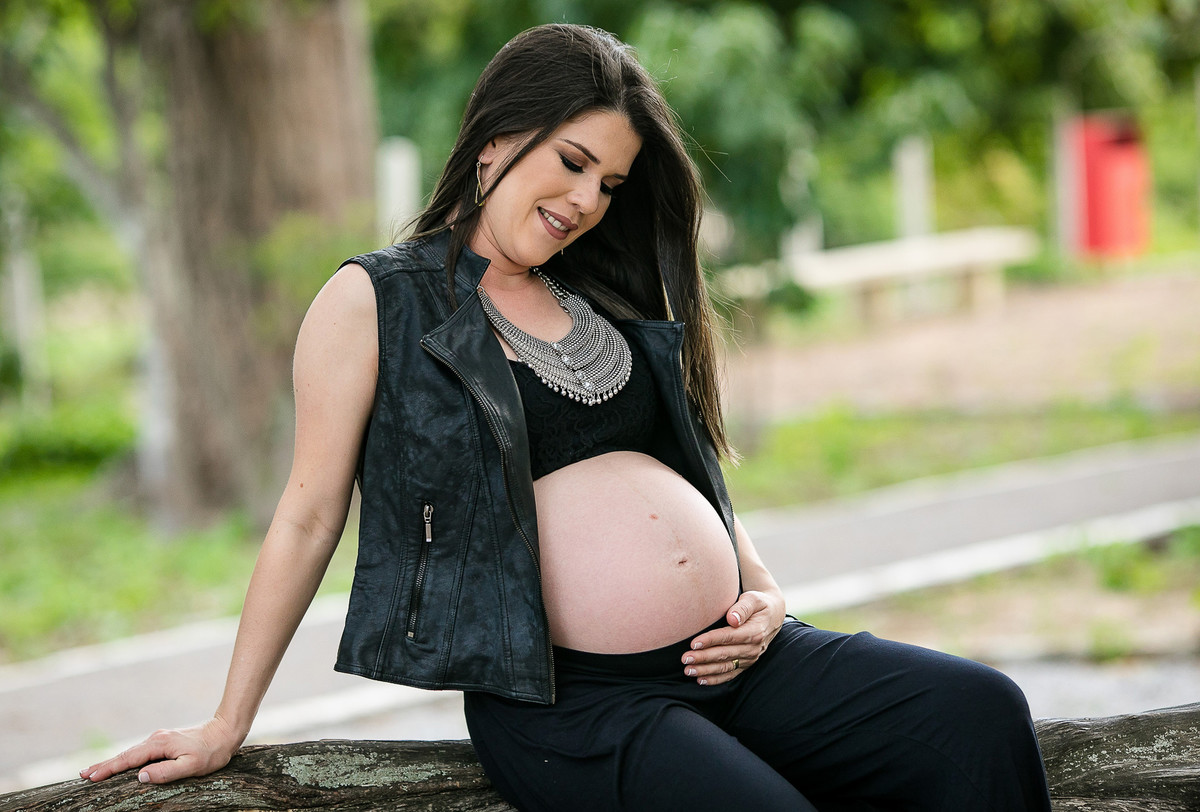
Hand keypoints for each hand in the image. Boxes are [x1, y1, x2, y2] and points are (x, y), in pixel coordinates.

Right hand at [80, 715, 241, 783]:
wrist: (225, 732)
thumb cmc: (211, 752)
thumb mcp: (191, 766)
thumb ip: (166, 772)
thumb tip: (140, 776)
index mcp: (159, 744)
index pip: (128, 759)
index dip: (108, 769)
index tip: (90, 777)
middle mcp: (156, 739)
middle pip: (125, 754)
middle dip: (103, 765)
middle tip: (82, 774)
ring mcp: (160, 739)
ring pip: (131, 752)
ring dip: (112, 762)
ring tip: (94, 771)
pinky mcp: (164, 741)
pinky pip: (139, 752)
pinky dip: (125, 758)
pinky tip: (121, 764)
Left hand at [682, 590, 785, 685]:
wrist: (772, 615)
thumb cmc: (758, 604)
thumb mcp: (753, 599)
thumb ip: (742, 608)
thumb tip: (732, 619)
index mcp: (754, 632)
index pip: (728, 637)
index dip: (710, 640)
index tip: (694, 643)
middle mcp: (753, 648)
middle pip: (724, 654)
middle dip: (703, 657)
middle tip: (685, 658)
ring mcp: (750, 658)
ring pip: (725, 667)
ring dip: (706, 670)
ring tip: (688, 670)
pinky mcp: (746, 664)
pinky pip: (730, 674)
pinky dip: (715, 679)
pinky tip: (701, 680)